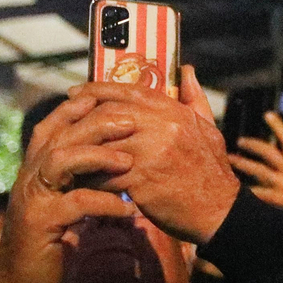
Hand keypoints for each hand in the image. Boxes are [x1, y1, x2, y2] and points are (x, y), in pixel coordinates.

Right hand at [0, 95, 137, 282]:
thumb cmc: (47, 240)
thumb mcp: (62, 201)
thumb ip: (77, 178)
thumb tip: (113, 155)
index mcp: (35, 168)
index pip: (52, 125)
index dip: (77, 108)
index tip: (109, 98)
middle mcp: (30, 176)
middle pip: (60, 135)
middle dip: (96, 124)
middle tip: (131, 122)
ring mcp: (33, 198)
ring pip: (61, 160)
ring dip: (97, 156)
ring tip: (128, 162)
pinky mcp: (41, 224)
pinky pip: (76, 204)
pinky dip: (105, 203)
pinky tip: (129, 210)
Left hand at [67, 67, 240, 244]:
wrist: (219, 212)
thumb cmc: (212, 171)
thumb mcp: (208, 128)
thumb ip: (194, 98)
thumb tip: (187, 70)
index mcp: (175, 112)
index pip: (131, 90)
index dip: (99, 88)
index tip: (77, 92)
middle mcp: (162, 127)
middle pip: (110, 114)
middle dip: (83, 117)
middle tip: (64, 123)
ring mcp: (151, 153)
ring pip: (103, 144)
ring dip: (83, 151)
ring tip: (69, 154)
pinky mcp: (141, 181)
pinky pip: (104, 175)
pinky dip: (91, 178)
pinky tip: (83, 181)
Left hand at [230, 112, 282, 226]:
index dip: (279, 126)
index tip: (268, 115)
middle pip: (269, 152)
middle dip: (252, 144)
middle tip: (240, 141)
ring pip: (258, 169)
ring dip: (242, 163)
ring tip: (229, 160)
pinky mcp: (279, 199)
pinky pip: (258, 192)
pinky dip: (246, 191)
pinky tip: (234, 191)